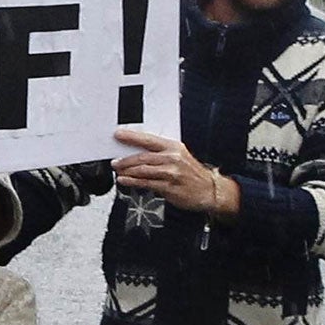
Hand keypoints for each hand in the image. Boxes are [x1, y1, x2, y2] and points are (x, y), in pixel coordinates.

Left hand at [110, 128, 235, 216]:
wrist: (209, 190)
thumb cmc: (192, 174)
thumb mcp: (179, 157)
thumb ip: (161, 154)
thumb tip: (138, 154)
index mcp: (174, 147)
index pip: (149, 139)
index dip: (132, 137)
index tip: (118, 135)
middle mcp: (172, 158)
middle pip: (143, 156)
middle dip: (125, 159)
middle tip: (115, 161)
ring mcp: (171, 173)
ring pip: (143, 170)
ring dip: (127, 171)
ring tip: (118, 171)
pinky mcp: (169, 187)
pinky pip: (146, 183)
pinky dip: (133, 182)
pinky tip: (125, 181)